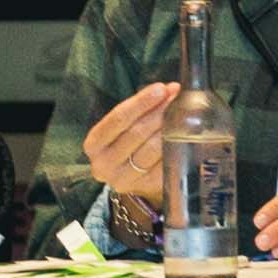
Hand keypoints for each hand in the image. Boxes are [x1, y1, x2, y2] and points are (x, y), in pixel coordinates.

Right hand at [84, 78, 176, 211]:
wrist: (126, 174)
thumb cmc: (125, 142)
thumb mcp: (121, 127)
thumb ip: (139, 108)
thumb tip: (170, 90)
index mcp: (93, 144)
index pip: (118, 119)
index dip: (141, 102)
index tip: (161, 89)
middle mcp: (104, 165)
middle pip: (136, 133)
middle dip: (159, 112)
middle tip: (176, 97)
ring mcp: (123, 179)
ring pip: (151, 150)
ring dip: (169, 128)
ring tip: (183, 113)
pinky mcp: (143, 188)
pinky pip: (163, 165)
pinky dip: (174, 148)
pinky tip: (183, 135)